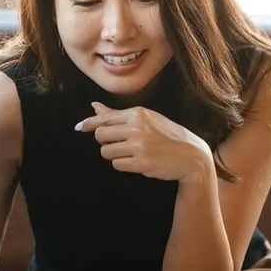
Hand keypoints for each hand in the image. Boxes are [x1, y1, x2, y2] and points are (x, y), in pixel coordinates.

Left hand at [76, 102, 212, 182]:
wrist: (191, 156)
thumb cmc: (166, 136)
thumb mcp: (146, 119)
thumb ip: (117, 115)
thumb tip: (93, 106)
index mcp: (138, 114)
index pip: (104, 118)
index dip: (89, 124)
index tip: (80, 127)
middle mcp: (137, 127)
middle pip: (101, 135)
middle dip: (106, 142)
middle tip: (120, 144)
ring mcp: (139, 145)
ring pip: (106, 152)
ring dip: (114, 155)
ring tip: (130, 153)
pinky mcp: (141, 163)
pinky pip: (117, 164)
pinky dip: (123, 165)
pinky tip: (137, 161)